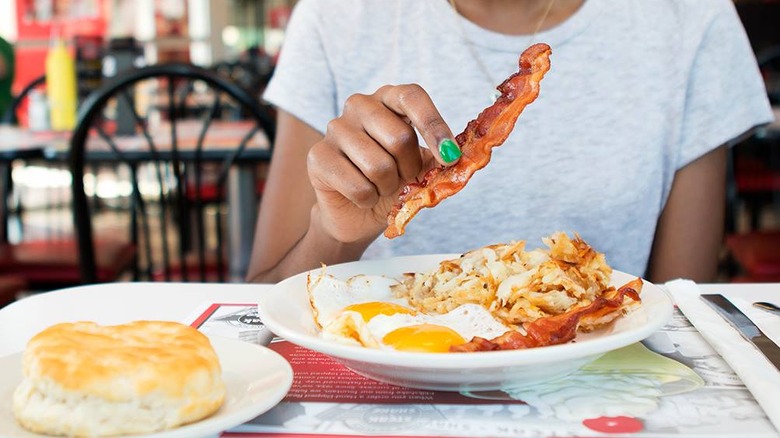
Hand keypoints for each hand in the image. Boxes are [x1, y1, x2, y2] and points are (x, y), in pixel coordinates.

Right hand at [307, 84, 459, 242]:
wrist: (358, 213)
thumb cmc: (394, 181)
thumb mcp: (423, 167)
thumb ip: (441, 157)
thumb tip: (463, 157)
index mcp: (389, 99)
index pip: (412, 97)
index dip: (434, 126)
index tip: (451, 156)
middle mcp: (359, 105)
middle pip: (398, 137)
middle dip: (409, 169)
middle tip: (404, 178)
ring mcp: (335, 128)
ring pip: (378, 165)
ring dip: (388, 188)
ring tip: (381, 187)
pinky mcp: (318, 156)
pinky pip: (357, 185)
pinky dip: (368, 200)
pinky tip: (362, 196)